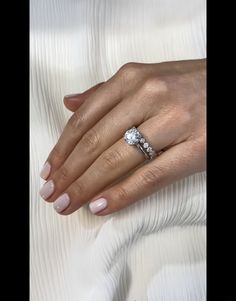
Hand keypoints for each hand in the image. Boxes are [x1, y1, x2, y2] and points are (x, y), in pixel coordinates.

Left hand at [39, 59, 205, 215]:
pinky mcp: (195, 148)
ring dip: (86, 186)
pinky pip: (150, 176)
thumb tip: (70, 103)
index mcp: (133, 79)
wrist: (232, 88)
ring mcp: (173, 121)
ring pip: (117, 160)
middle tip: (51, 194)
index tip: (49, 170)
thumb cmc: (190, 85)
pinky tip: (100, 206)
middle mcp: (149, 96)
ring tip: (67, 203)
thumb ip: (106, 92)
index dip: (63, 148)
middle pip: (95, 141)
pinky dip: (122, 194)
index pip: (85, 119)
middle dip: (69, 172)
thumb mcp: (147, 78)